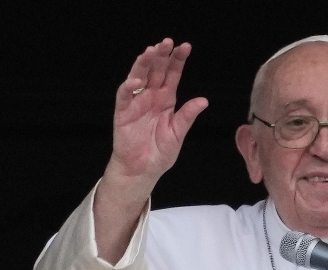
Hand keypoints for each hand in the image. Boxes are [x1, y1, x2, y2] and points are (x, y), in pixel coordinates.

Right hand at [109, 38, 208, 181]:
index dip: (178, 60)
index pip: (172, 75)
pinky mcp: (123, 113)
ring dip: (144, 64)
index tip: (185, 46)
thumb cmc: (160, 152)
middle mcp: (151, 97)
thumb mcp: (178, 134)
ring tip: (150, 52)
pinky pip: (125, 96)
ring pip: (139, 77)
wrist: (143, 170)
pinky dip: (129, 87)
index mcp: (166, 99)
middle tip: (167, 42)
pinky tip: (136, 80)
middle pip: (156, 71)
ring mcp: (136, 103)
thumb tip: (204, 100)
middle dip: (161, 56)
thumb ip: (187, 116)